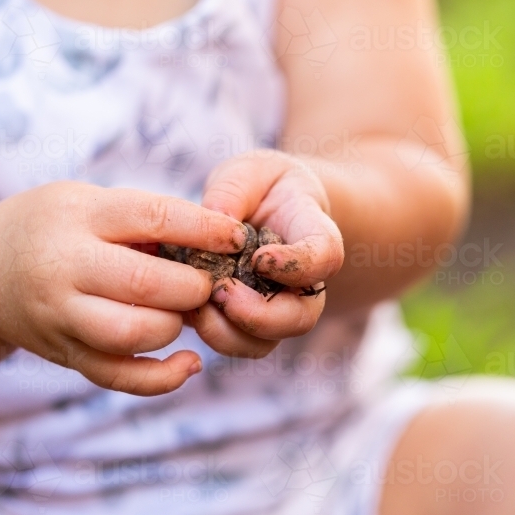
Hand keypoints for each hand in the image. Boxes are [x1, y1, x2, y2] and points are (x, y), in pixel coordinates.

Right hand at [0, 181, 246, 395]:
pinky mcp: (63, 354)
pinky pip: (117, 376)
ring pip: (131, 334)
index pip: (154, 218)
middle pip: (145, 283)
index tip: (237, 236)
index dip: (205, 229)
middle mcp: (64, 267)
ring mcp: (59, 316)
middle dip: (192, 287)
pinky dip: (161, 378)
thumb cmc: (57, 226)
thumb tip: (217, 240)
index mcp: (81, 217)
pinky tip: (189, 363)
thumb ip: (145, 219)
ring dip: (173, 326)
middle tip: (209, 283)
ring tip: (182, 313)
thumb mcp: (91, 202)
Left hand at [191, 151, 344, 357]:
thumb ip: (235, 189)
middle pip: (301, 317)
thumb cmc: (261, 186)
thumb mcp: (250, 170)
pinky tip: (189, 307)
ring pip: (267, 342)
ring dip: (229, 332)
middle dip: (259, 316)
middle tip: (221, 291)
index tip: (261, 258)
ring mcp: (280, 308)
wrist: (267, 209)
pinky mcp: (249, 324)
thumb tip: (214, 218)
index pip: (325, 257)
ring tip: (199, 304)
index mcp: (314, 234)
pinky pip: (238, 344)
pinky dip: (212, 333)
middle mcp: (305, 282)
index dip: (298, 266)